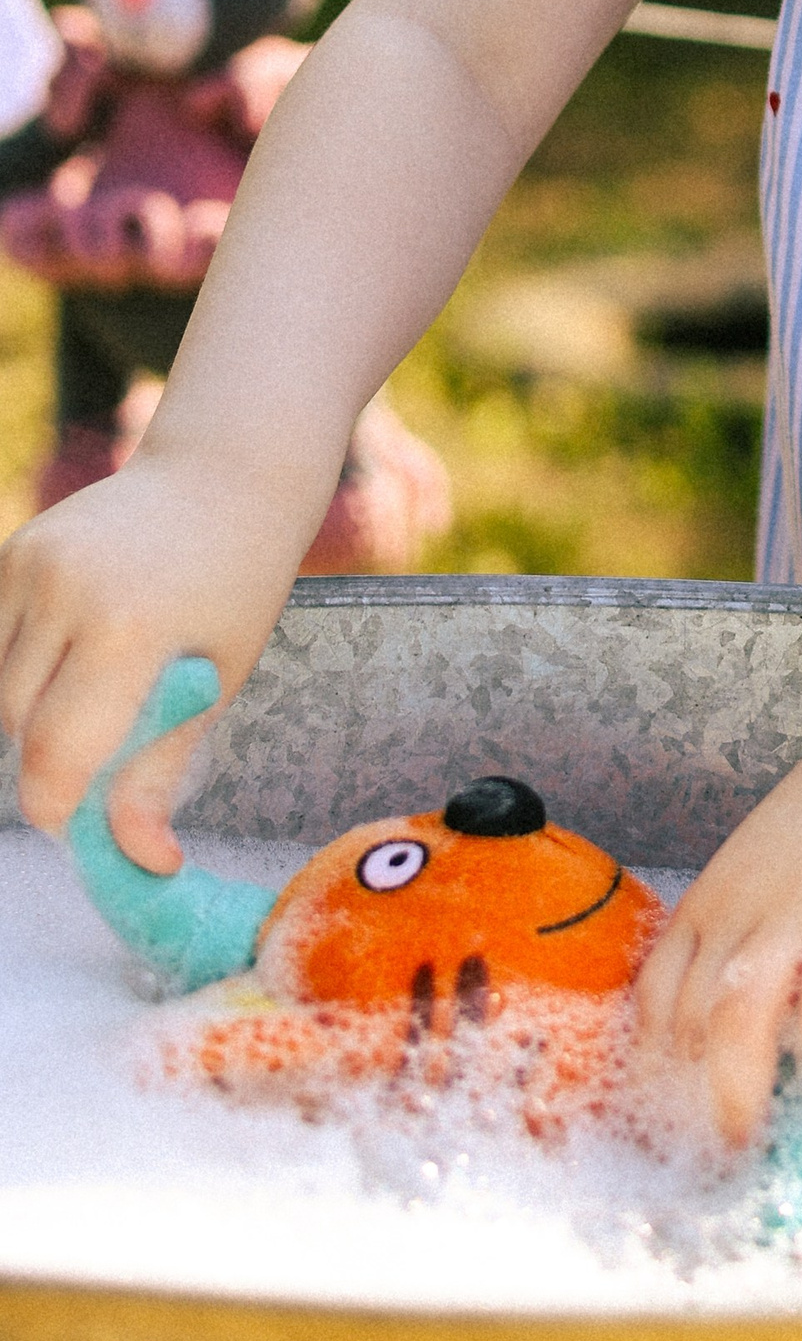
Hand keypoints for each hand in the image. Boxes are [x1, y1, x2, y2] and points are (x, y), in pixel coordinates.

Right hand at [0, 448, 315, 864]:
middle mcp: (67, 592)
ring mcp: (32, 565)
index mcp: (129, 631)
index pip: (55, 759)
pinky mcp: (14, 552)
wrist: (226, 475)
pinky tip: (80, 647)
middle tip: (106, 752)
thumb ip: (162, 772)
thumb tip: (146, 865)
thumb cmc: (239, 584)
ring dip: (34, 713)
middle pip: (19, 729)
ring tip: (102, 688)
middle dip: (52, 759)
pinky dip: (23, 666)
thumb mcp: (218, 679)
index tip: (83, 822)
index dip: (60, 809)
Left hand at [629, 712, 801, 1149]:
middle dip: (694, 1094)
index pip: (654, 994)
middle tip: (717, 1142)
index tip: (673, 1112)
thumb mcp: (770, 860)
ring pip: (738, 1016)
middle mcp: (747, 905)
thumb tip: (732, 1018)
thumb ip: (748, 927)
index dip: (655, 1063)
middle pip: (688, 1019)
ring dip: (740, 1085)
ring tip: (754, 1131)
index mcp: (717, 894)